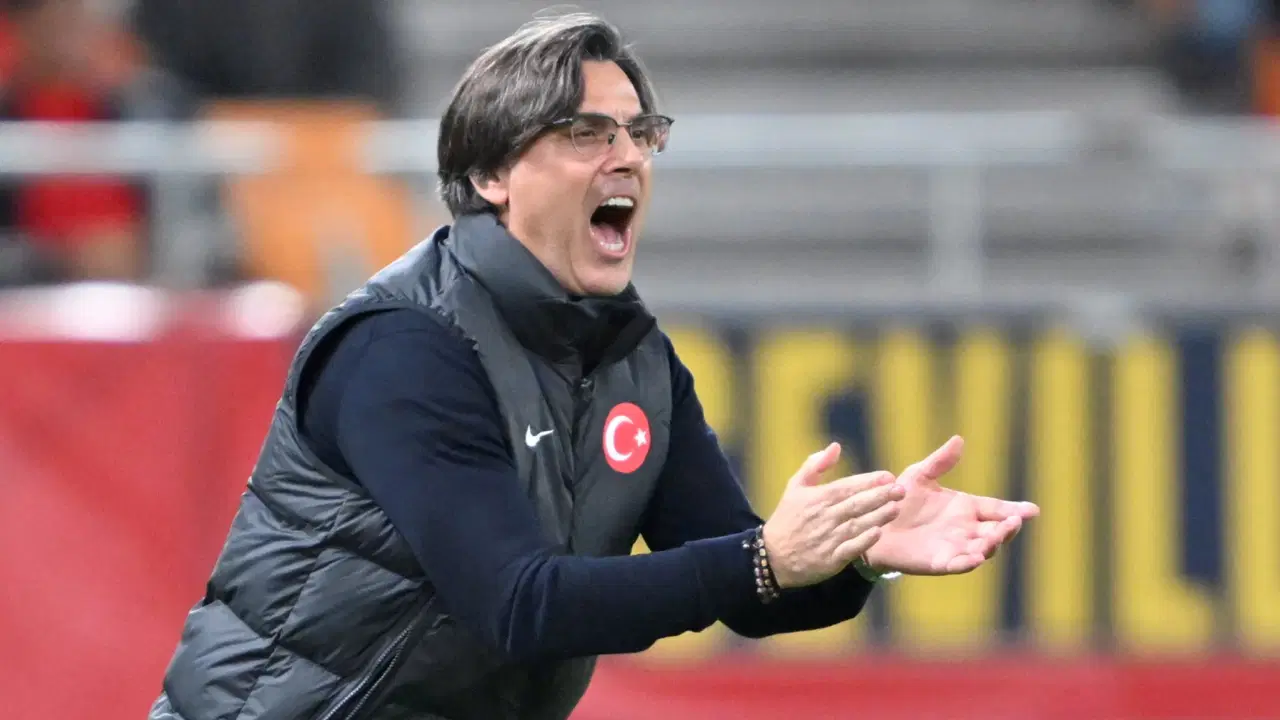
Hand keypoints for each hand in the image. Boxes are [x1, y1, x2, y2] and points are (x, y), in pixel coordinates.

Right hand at [762, 443, 905, 588]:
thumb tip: (835, 447)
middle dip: (879, 496)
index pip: (846, 486)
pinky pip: (850, 548)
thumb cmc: (787, 519)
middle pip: (855, 504)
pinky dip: (863, 541)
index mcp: (817, 498)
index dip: (868, 481)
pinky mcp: (830, 559)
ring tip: (896, 508)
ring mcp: (827, 539)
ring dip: (877, 516)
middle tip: (900, 489)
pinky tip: (878, 533)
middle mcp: (824, 517)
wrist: (772, 557)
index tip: (888, 476)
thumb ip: (815, 466)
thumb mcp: (794, 487)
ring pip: (856, 525)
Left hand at [862, 435, 1039, 575]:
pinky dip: (967, 562)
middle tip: (1014, 522)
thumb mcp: (920, 475)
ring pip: (982, 549)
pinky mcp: (938, 562)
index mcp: (966, 508)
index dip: (1015, 510)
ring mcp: (954, 547)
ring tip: (993, 538)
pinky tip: (975, 558)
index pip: (997, 509)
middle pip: (996, 531)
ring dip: (990, 545)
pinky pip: (957, 564)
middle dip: (1007, 529)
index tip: (1032, 510)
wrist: (874, 522)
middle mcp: (966, 530)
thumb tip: (958, 439)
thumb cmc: (899, 500)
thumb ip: (940, 462)